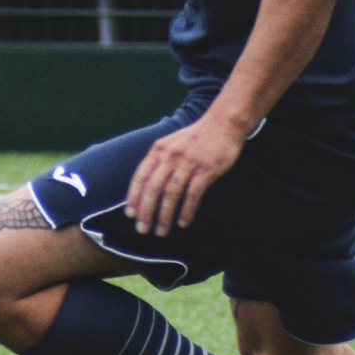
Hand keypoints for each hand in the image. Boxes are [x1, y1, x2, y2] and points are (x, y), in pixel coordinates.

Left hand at [126, 112, 245, 235]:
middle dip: (146, 212)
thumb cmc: (197, 138)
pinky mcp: (206, 169)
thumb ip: (160, 161)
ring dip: (165, 216)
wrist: (223, 122)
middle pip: (153, 188)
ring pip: (171, 194)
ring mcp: (188, 162)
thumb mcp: (172, 143)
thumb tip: (147, 188)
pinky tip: (183, 223)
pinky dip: (186, 211)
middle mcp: (170, 156)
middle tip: (143, 230)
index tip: (131, 215)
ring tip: (162, 231)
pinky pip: (193, 194)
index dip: (134, 197)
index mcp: (159, 150)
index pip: (141, 177)